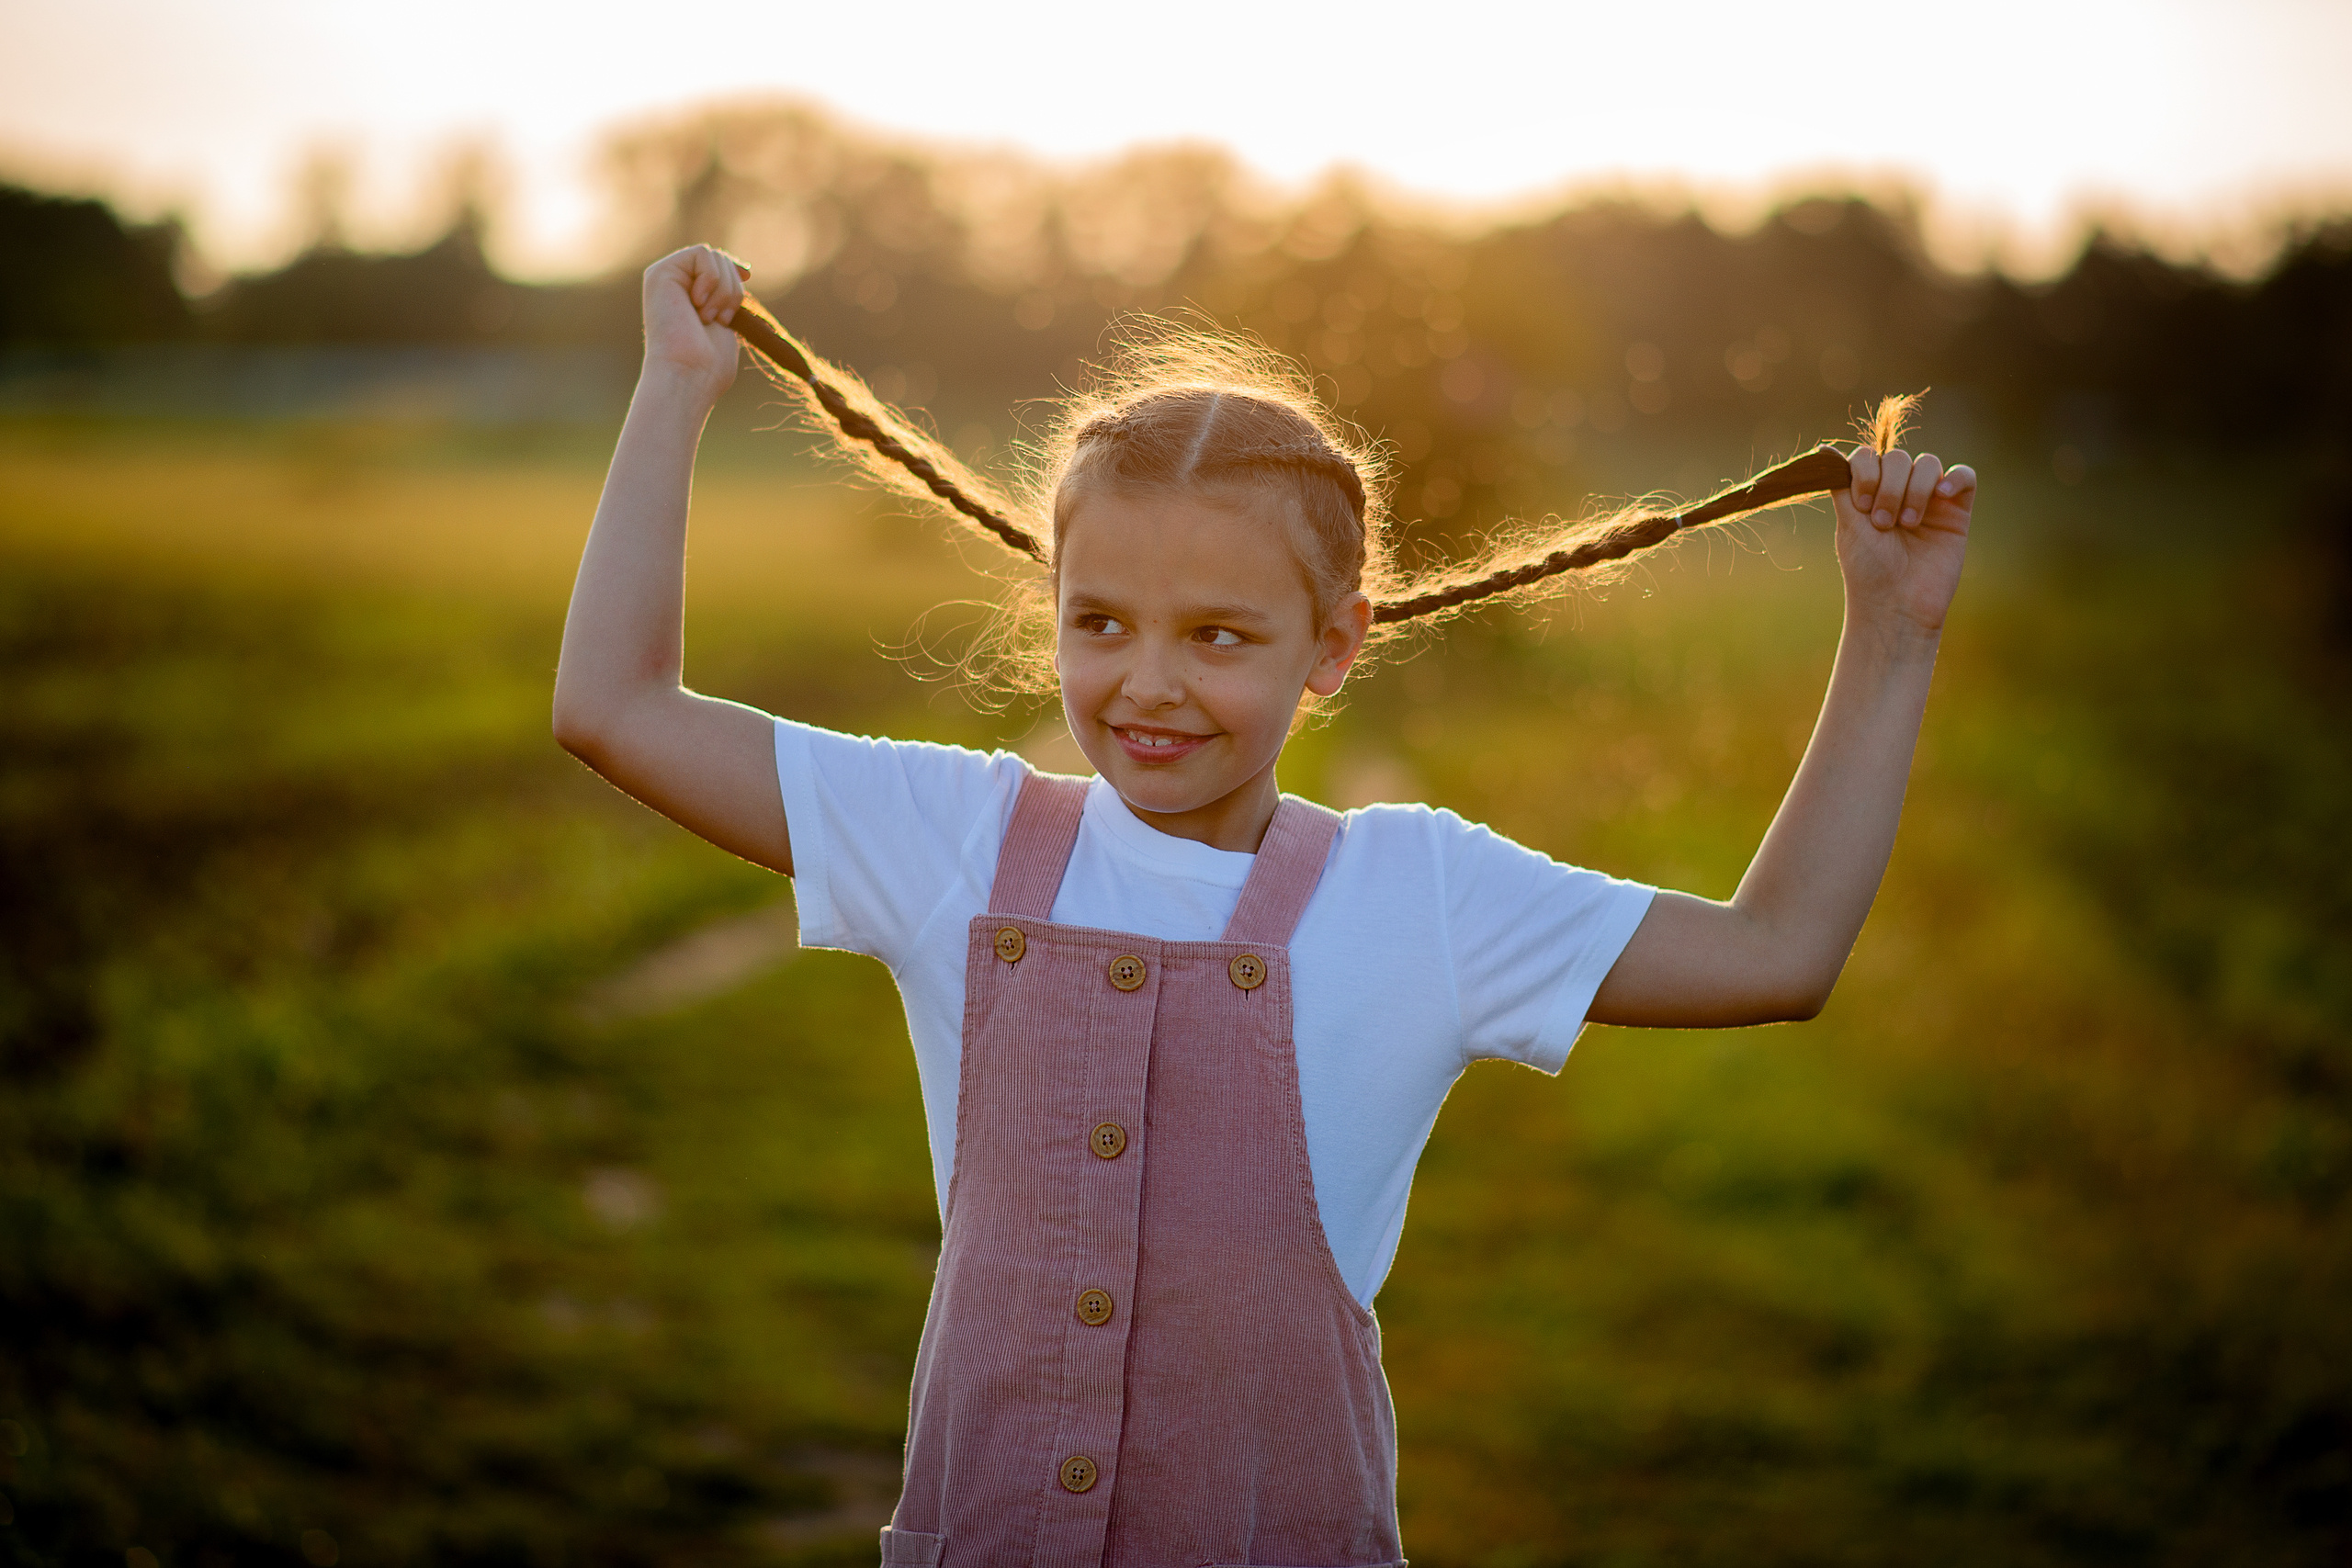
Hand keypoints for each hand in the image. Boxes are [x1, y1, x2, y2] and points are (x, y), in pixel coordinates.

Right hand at [640, 244, 748, 405]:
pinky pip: (702, 253)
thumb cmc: (709, 364)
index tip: (746, 277)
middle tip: (721, 319)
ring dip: (724, 290)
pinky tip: (698, 304)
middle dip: (732, 289)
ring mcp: (664, 277)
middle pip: (720, 259)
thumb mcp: (726, 323)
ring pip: (714, 256)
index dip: (733, 268)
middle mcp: (673, 284)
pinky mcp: (660, 272)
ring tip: (708, 318)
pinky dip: (712, 279)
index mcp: (687, 297)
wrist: (688, 374)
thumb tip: (744, 272)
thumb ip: (727, 297)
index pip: (716, 266)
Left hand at [1832, 445, 1976, 638]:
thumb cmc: (1867, 570)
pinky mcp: (1957, 512)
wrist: (1897, 605)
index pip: (1869, 457)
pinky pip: (1964, 477)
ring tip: (1907, 524)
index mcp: (1870, 492)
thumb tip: (1823, 449)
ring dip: (1915, 490)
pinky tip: (1941, 495)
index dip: (1866, 472)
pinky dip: (1954, 479)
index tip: (1861, 505)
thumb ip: (1840, 484)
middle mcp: (1899, 491)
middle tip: (1883, 523)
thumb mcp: (1847, 524)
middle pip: (1898, 458)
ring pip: (1928, 464)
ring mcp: (1930, 500)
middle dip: (1888, 487)